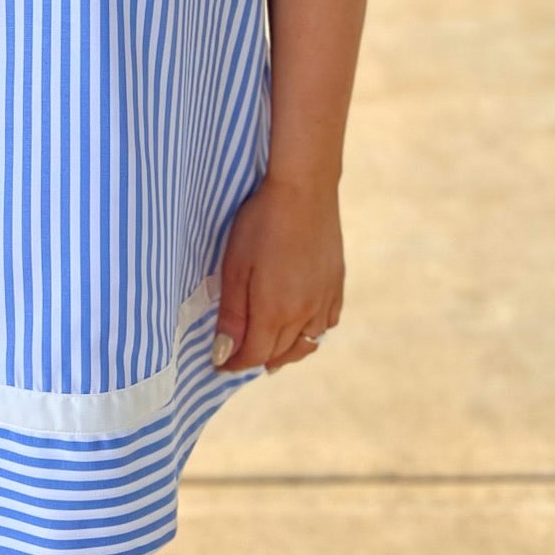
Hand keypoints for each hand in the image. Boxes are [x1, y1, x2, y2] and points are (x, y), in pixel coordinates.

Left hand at [211, 174, 342, 374]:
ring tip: (267, 352)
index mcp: (275, 311)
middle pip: (278, 353)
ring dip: (284, 353)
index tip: (217, 364)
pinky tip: (299, 328)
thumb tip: (224, 353)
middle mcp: (305, 314)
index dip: (233, 363)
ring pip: (306, 345)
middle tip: (236, 357)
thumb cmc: (261, 224)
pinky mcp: (336, 286)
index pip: (253, 355)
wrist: (304, 191)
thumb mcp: (235, 267)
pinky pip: (325, 326)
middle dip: (255, 359)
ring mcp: (325, 301)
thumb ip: (232, 314)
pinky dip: (309, 335)